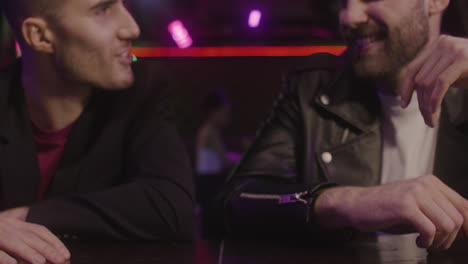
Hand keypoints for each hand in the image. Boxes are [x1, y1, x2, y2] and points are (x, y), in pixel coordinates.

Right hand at [0, 208, 69, 263]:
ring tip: (41, 262)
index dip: (55, 242)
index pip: (40, 231)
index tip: (66, 254)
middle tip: (61, 260)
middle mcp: (10, 227)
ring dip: (29, 253)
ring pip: (15, 243)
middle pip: (31, 237)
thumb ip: (26, 241)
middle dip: (48, 249)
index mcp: (18, 224)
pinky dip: (3, 257)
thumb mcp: (11, 232)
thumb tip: (44, 255)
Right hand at [314, 175, 467, 250]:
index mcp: (431, 182)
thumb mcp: (416, 205)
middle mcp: (426, 184)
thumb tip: (464, 228)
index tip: (463, 239)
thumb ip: (437, 210)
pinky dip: (427, 242)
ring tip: (426, 243)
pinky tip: (417, 242)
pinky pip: (430, 230)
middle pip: (458, 218)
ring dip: (439, 242)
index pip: (464, 205)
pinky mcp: (405, 206)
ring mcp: (415, 194)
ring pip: (448, 225)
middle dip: (450, 239)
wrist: (356, 205)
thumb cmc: (384, 209)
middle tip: (434, 245)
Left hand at [400, 35, 467, 126]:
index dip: (406, 88)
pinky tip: (434, 112)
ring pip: (427, 83)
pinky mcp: (461, 59)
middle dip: (420, 102)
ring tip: (432, 121)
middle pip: (420, 78)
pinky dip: (434, 100)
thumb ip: (435, 77)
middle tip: (428, 120)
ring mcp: (452, 49)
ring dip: (427, 106)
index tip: (404, 104)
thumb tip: (416, 94)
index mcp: (437, 45)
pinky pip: (440, 83)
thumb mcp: (453, 72)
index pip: (413, 68)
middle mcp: (442, 43)